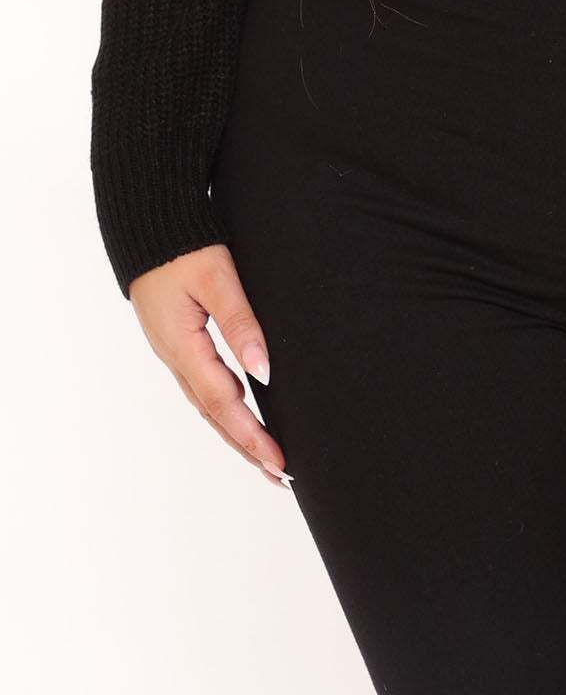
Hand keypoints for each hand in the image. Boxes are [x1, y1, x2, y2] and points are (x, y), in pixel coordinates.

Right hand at [128, 242, 291, 489]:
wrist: (148, 225)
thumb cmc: (182, 247)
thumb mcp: (216, 278)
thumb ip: (240, 323)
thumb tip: (263, 371)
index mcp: (183, 346)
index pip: (224, 403)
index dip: (252, 435)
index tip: (279, 461)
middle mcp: (176, 357)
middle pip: (214, 414)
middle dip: (247, 447)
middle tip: (280, 476)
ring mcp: (175, 352)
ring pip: (208, 404)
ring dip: (236, 433)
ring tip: (266, 459)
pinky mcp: (178, 342)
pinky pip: (203, 386)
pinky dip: (224, 409)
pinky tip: (241, 416)